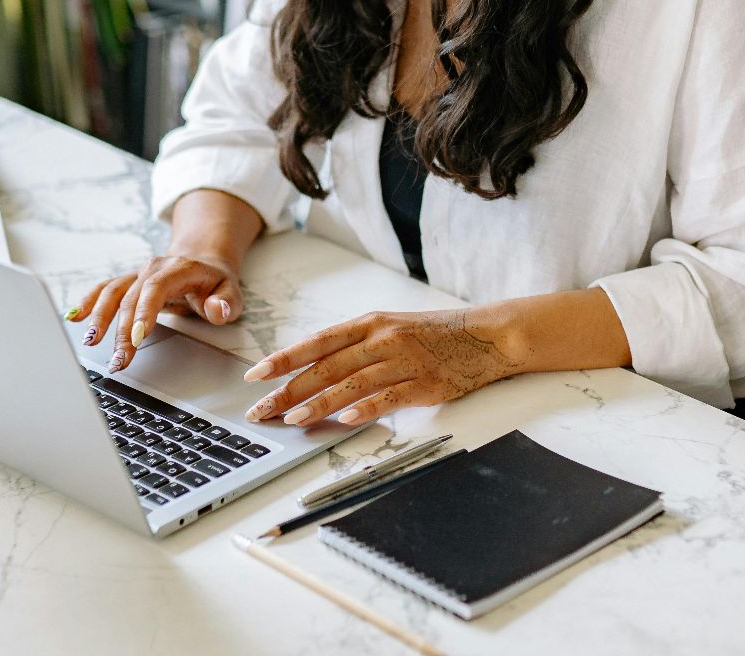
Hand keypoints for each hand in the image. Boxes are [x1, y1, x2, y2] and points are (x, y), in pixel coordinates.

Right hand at [67, 253, 243, 372]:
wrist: (203, 260)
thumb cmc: (216, 281)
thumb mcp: (232, 291)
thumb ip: (226, 303)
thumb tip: (216, 310)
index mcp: (178, 268)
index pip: (156, 288)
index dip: (144, 312)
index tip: (137, 337)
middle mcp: (153, 268)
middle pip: (131, 298)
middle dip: (121, 331)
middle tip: (117, 361)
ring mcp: (138, 274)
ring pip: (113, 293)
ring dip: (99, 319)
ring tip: (90, 342)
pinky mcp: (128, 282)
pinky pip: (104, 290)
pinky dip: (88, 303)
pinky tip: (74, 318)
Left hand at [242, 308, 524, 426]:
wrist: (487, 335)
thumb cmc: (435, 334)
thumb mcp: (391, 329)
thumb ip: (356, 348)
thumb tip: (312, 371)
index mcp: (370, 324)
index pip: (318, 342)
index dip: (285, 359)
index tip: (257, 375)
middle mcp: (383, 339)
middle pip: (327, 366)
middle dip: (289, 389)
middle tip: (262, 409)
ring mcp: (404, 361)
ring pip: (352, 383)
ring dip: (319, 402)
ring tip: (292, 418)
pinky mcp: (425, 384)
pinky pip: (389, 397)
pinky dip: (364, 409)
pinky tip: (344, 420)